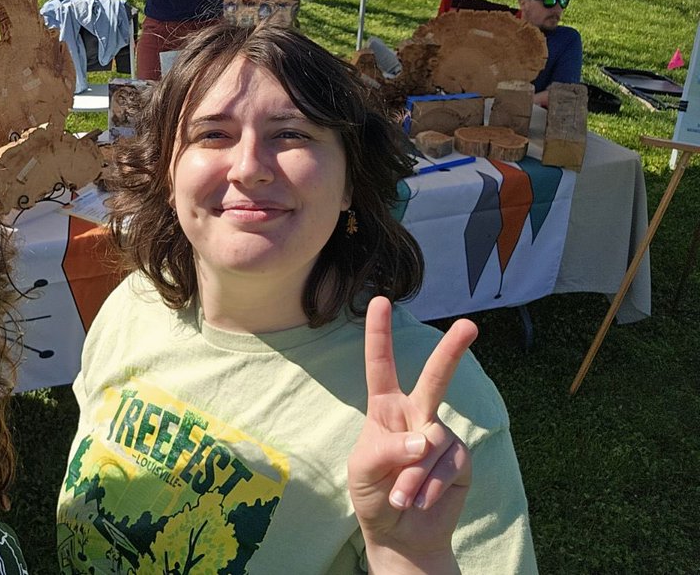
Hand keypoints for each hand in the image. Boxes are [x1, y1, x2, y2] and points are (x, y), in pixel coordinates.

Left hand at [348, 297, 477, 572]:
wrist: (400, 534)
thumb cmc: (374, 494)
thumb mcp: (363, 470)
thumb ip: (387, 450)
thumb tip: (425, 439)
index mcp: (386, 409)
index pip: (381, 366)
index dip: (379, 334)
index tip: (380, 300)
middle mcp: (417, 415)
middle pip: (436, 378)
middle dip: (453, 351)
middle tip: (470, 325)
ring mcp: (441, 436)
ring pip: (431, 444)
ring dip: (413, 477)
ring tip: (401, 498)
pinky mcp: (460, 461)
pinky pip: (446, 468)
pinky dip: (428, 488)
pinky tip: (420, 501)